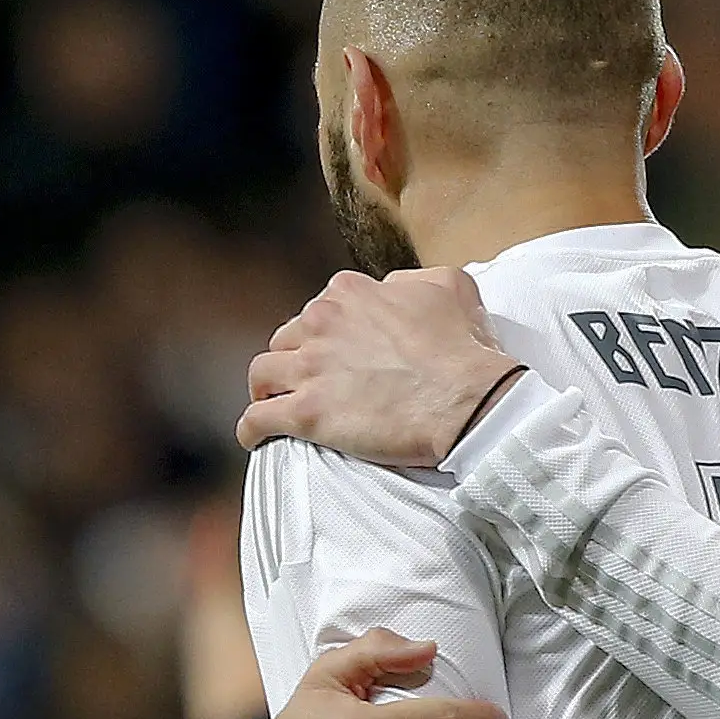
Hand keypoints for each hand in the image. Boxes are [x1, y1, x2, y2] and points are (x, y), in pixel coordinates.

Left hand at [238, 267, 524, 465]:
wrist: (468, 400)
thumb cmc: (465, 349)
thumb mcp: (450, 286)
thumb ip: (413, 280)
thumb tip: (394, 287)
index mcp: (350, 294)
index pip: (322, 307)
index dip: (329, 331)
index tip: (341, 349)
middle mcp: (322, 323)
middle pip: (287, 338)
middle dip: (295, 357)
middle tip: (312, 380)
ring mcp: (310, 368)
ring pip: (262, 373)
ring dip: (267, 388)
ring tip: (276, 404)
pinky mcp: (306, 413)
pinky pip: (257, 419)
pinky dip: (251, 429)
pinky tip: (256, 438)